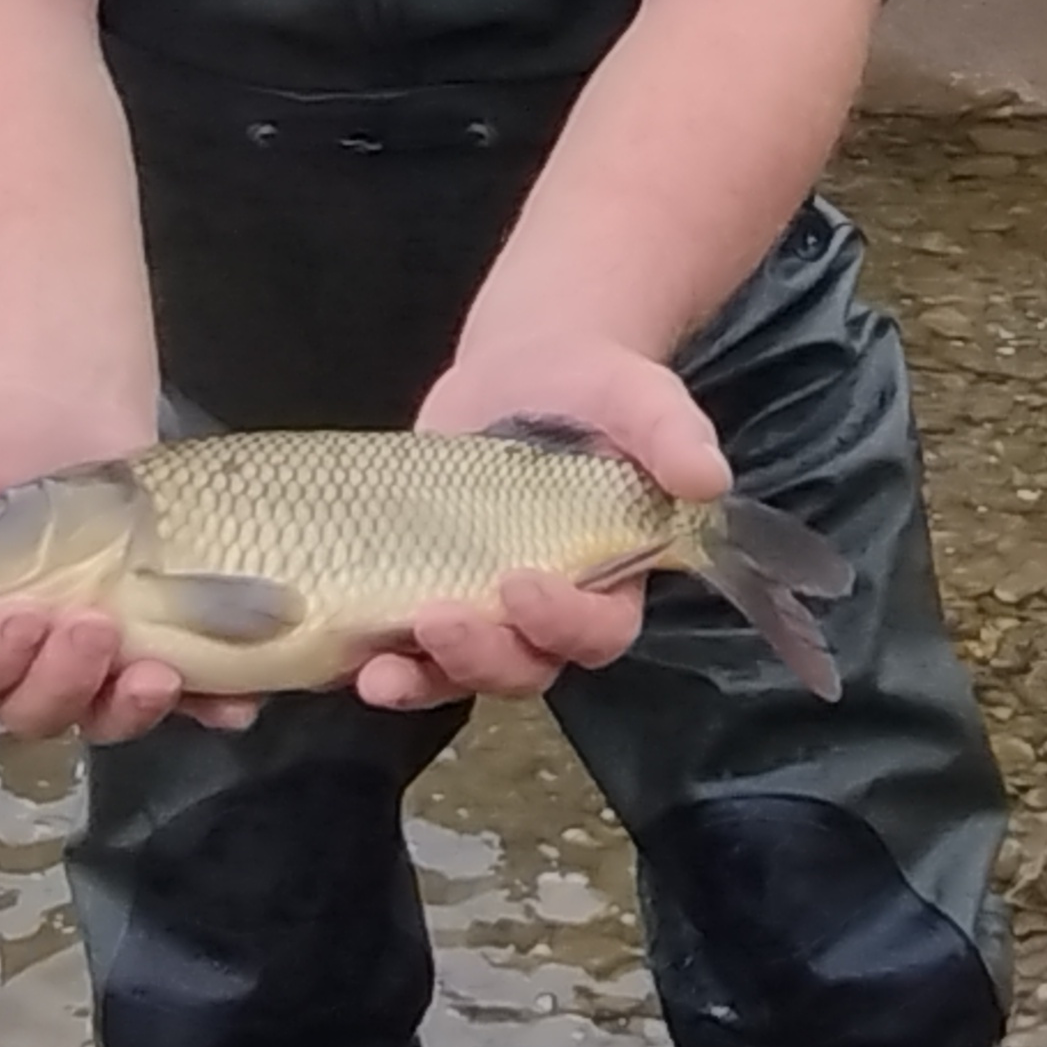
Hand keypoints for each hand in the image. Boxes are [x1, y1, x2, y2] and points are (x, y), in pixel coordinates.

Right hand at [0, 383, 256, 744]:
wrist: (59, 404)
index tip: (18, 615)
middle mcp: (17, 665)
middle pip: (32, 711)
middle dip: (62, 683)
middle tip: (94, 627)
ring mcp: (90, 662)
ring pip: (102, 714)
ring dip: (130, 707)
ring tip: (160, 668)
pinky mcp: (154, 642)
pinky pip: (184, 694)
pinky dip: (210, 704)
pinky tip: (236, 700)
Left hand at [363, 339, 733, 711]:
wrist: (527, 366)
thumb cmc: (596, 389)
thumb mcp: (641, 396)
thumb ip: (673, 435)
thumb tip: (707, 477)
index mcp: (611, 582)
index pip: (597, 632)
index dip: (563, 623)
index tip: (521, 584)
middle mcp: (544, 614)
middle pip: (523, 668)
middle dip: (480, 658)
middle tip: (437, 620)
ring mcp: (477, 608)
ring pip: (455, 674)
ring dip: (418, 680)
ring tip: (377, 672)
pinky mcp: (417, 589)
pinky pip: (399, 645)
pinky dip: (370, 656)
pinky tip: (339, 654)